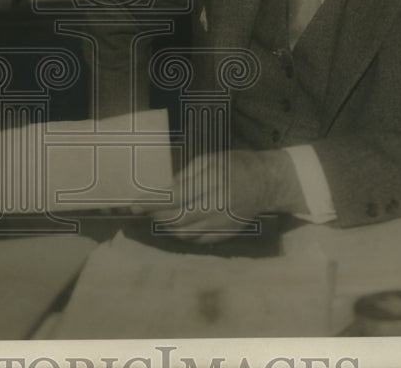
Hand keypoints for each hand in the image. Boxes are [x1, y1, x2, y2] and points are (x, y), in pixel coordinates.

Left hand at [148, 149, 307, 243]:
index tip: (134, 204)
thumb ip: (186, 176)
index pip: (174, 198)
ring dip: (167, 227)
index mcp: (212, 183)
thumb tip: (164, 191)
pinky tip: (177, 225)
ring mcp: (223, 223)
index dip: (152, 203)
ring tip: (158, 216)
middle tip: (143, 211)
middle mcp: (217, 206)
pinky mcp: (227, 234)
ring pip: (185, 233)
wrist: (266, 182)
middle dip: (156, 216)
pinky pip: (198, 240)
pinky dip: (183, 234)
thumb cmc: (235, 165)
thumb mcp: (210, 160)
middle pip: (177, 219)